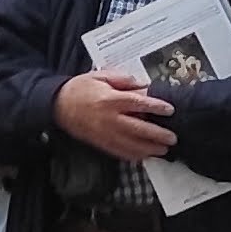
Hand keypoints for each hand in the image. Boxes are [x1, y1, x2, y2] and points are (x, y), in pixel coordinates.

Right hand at [55, 68, 176, 160]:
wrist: (57, 105)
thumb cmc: (80, 88)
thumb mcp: (101, 76)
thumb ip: (123, 79)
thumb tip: (143, 85)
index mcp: (111, 99)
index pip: (139, 103)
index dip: (156, 107)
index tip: (170, 110)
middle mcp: (110, 119)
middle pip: (139, 129)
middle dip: (158, 135)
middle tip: (173, 138)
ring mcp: (105, 134)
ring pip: (132, 145)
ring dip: (149, 149)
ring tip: (163, 150)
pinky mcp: (101, 143)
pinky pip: (120, 153)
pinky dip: (134, 156)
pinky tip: (145, 156)